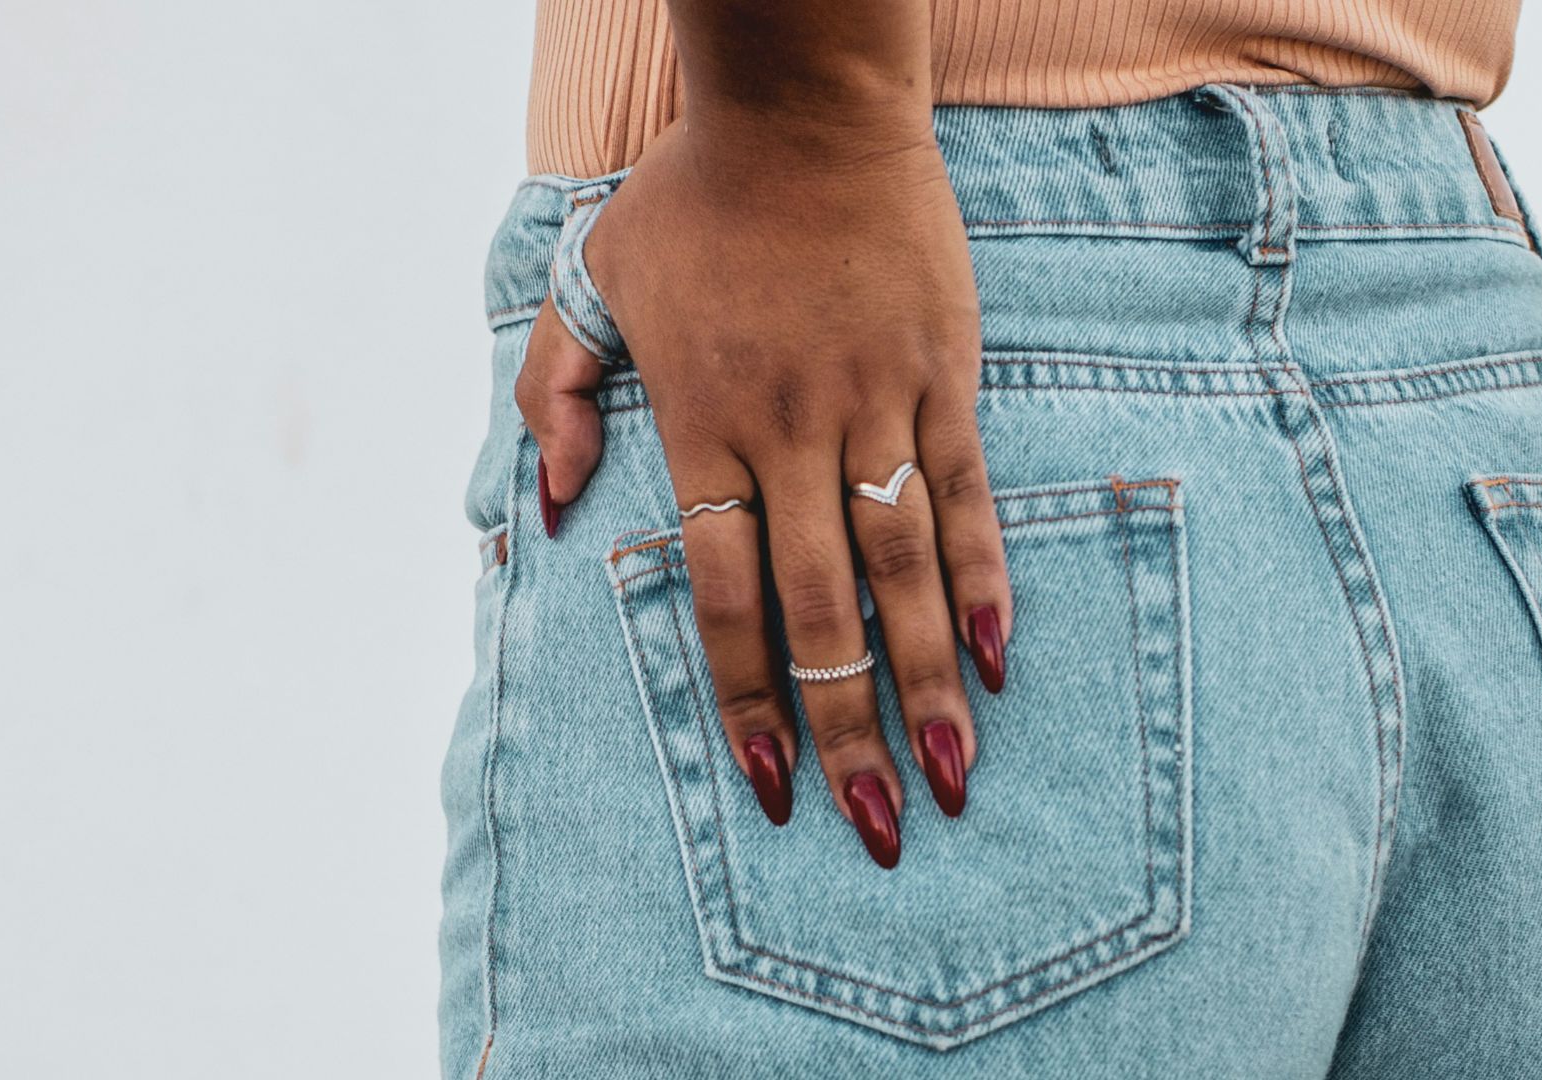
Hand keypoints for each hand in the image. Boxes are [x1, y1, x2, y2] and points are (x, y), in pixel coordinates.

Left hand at [517, 115, 1010, 867]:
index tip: (771, 786)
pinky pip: (968, 495)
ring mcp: (877, 406)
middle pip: (821, 610)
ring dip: (928, 681)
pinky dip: (985, 578)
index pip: (725, 598)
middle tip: (873, 825)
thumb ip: (556, 397)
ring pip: (904, 570)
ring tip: (950, 777)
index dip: (747, 703)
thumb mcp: (589, 282)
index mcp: (703, 427)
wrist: (808, 108)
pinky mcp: (943, 376)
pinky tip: (997, 658)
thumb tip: (544, 510)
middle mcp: (792, 435)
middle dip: (847, 728)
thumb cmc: (694, 200)